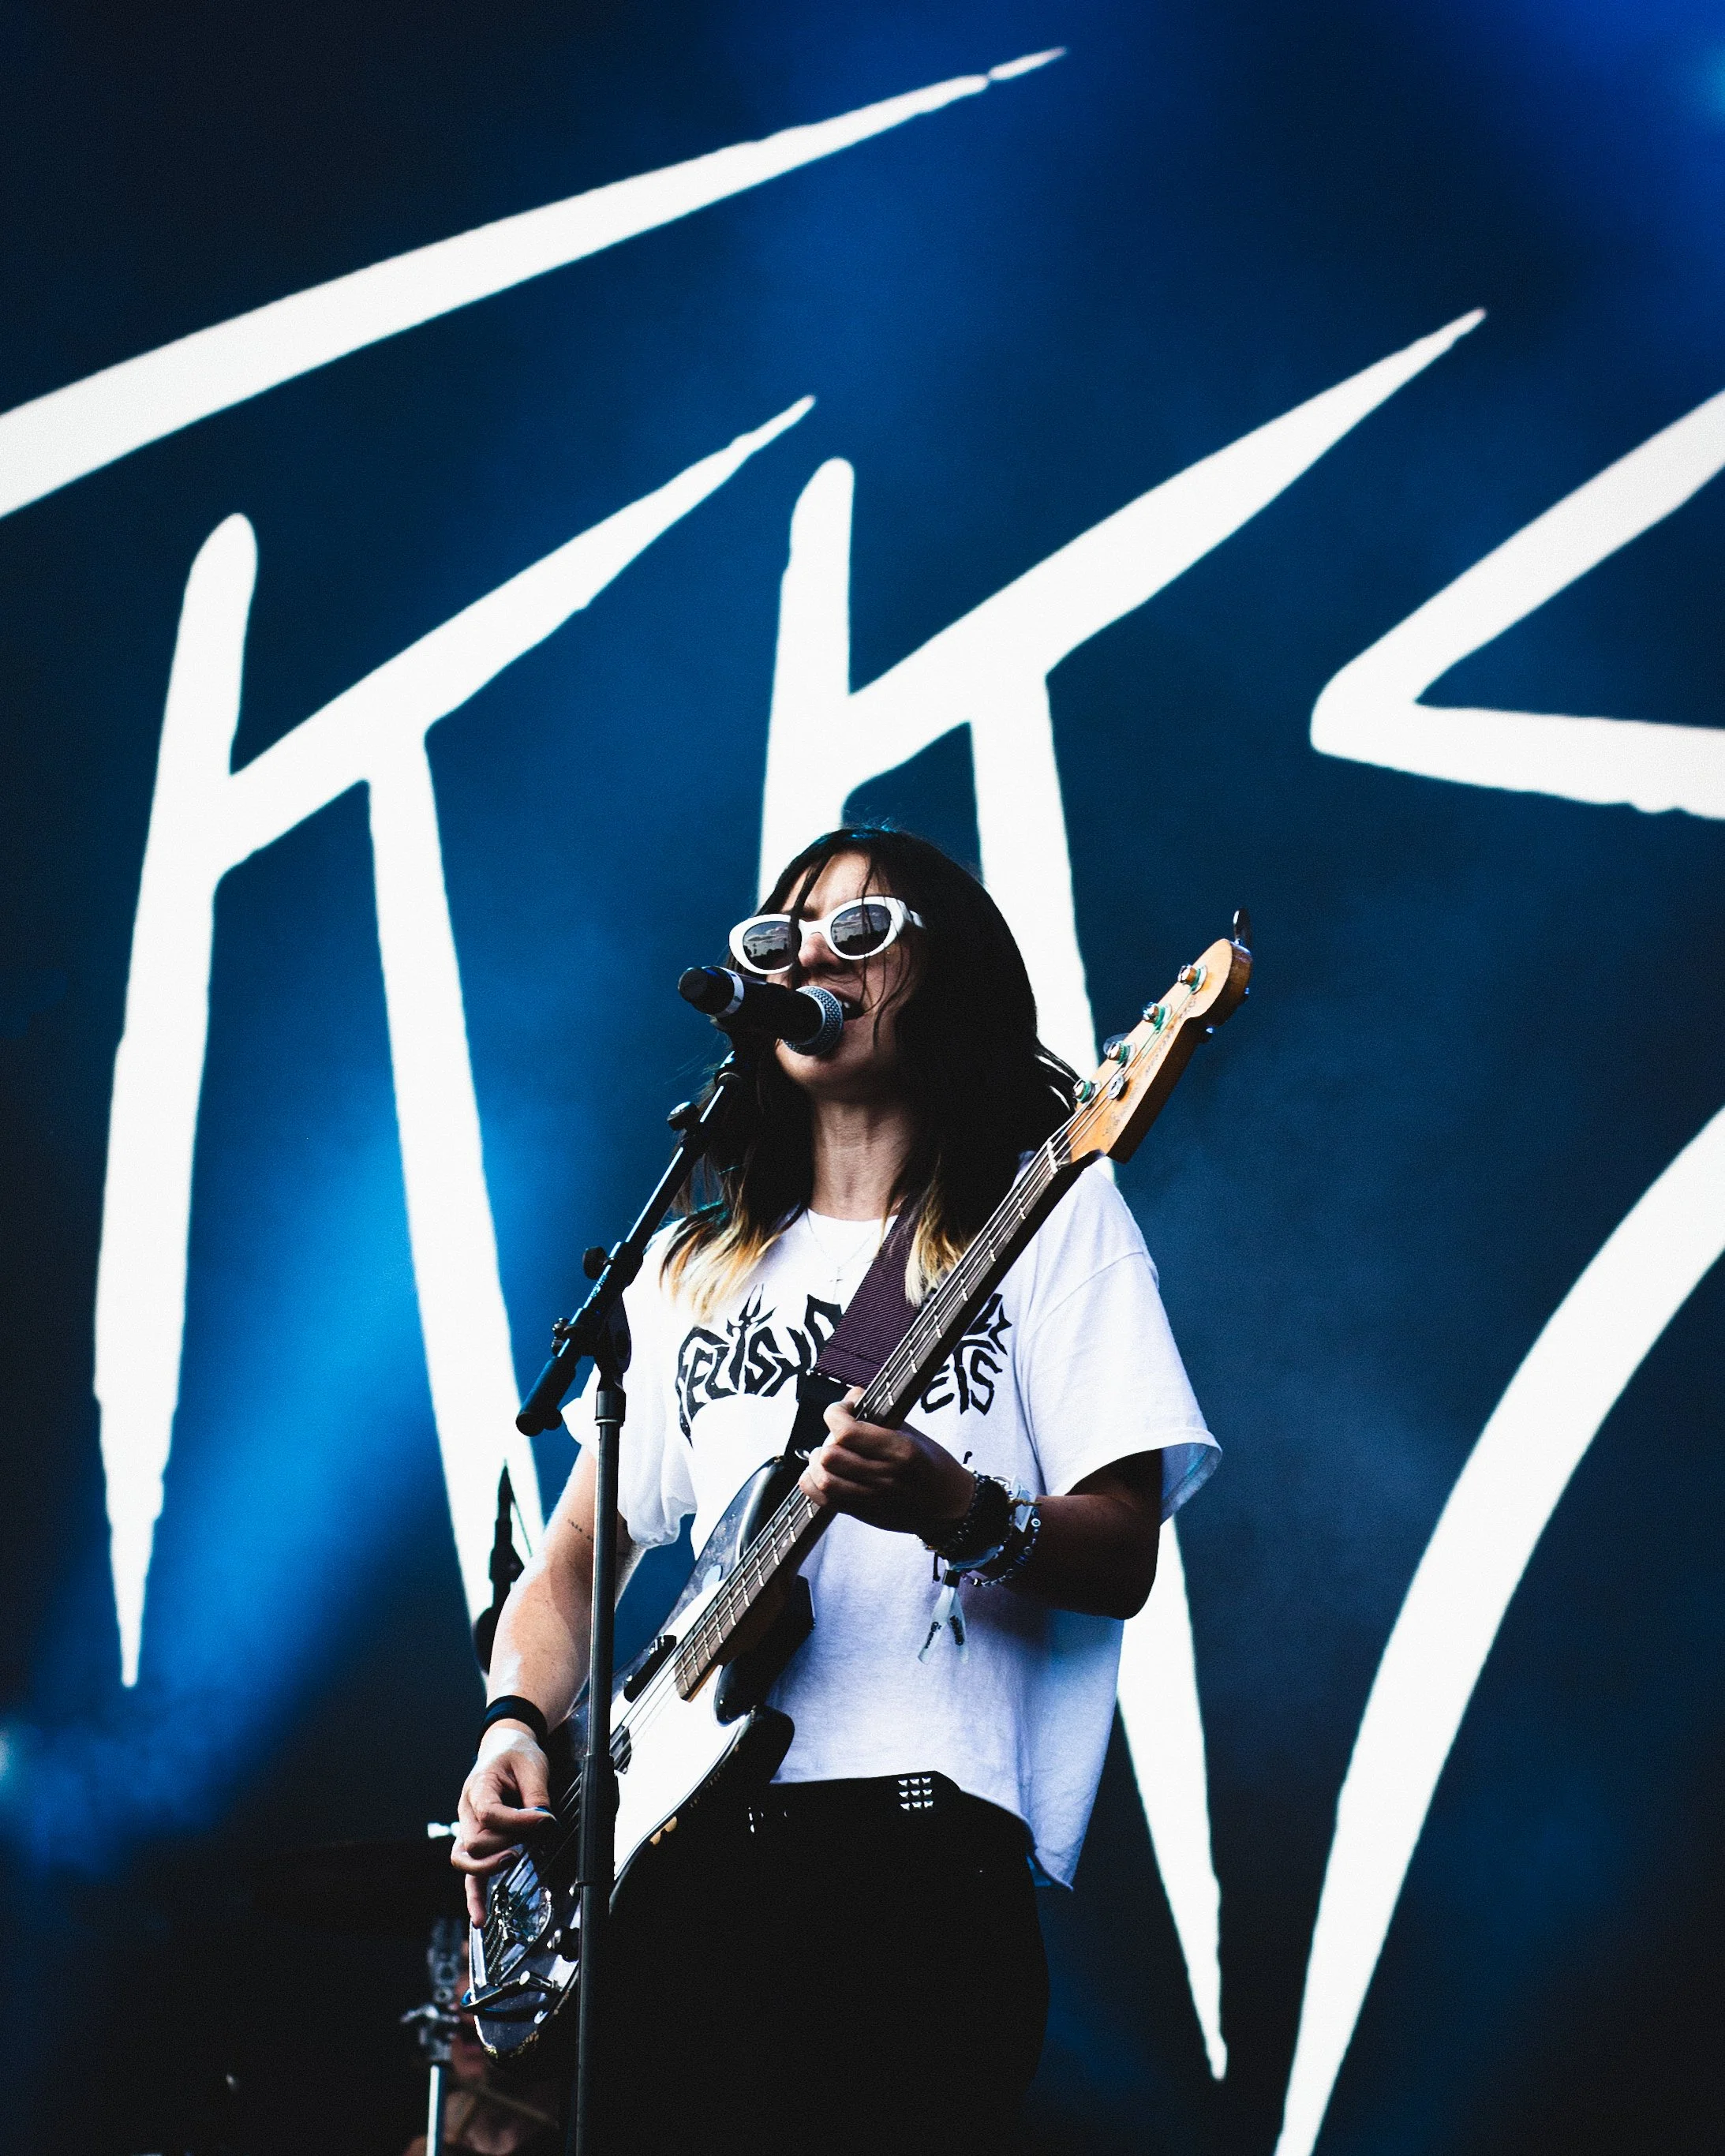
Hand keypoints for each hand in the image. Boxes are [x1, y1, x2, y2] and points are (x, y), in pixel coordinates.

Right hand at [452, 1724, 555, 1924]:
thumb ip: (536, 1797)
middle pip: (476, 1841)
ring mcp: (468, 1828)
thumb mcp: (532, 1765)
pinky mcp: (476, 1841)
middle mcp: (468, 1812)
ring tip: (510, 1864)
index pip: (491, 1813)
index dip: (519, 1822)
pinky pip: (469, 1872)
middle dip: (506, 1843)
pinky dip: (474, 1896)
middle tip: (530, 1837)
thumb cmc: (517, 1755)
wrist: (503, 1747)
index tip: (545, 1820)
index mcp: (480, 1787)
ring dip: (487, 1870)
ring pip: (465, 1860)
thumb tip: (545, 1824)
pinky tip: (480, 1918)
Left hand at [799, 1390, 975, 1537]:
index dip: (836, 1413)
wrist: (950, 1507)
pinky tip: (821, 1473)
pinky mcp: (864, 1514)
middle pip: (830, 1455)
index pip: (847, 1431)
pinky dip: (813, 1483)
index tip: (843, 1409)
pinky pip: (824, 1500)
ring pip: (823, 1479)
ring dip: (818, 1462)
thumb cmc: (934, 1466)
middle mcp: (884, 1477)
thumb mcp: (915, 1434)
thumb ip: (882, 1416)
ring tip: (828, 1454)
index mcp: (900, 1451)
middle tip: (838, 1434)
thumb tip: (852, 1396)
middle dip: (827, 1438)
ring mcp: (872, 1499)